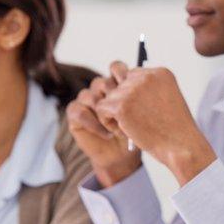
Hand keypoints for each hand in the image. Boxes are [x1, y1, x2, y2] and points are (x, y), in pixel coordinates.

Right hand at [66, 64, 141, 186]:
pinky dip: (94, 123)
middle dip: (115, 99)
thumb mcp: (146, 112)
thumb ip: (144, 95)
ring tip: (120, 130)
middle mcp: (100, 89)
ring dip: (105, 114)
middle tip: (127, 114)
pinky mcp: (75, 114)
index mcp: (117, 83)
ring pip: (90, 95)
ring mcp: (86, 100)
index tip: (136, 89)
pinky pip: (79, 111)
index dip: (123, 75)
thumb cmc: (137, 133)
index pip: (116, 67)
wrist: (124, 156)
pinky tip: (108, 134)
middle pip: (103, 81)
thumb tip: (149, 79)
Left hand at [95, 64, 216, 185]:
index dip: (133, 94)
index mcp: (160, 73)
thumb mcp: (168, 99)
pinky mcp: (121, 105)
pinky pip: (101, 108)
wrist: (181, 147)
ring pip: (109, 96)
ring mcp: (132, 90)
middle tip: (134, 118)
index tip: (144, 111)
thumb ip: (149, 89)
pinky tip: (124, 131)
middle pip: (119, 81)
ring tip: (131, 127)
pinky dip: (108, 121)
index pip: (134, 74)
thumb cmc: (176, 130)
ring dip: (115, 113)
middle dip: (122, 100)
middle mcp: (146, 76)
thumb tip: (126, 88)